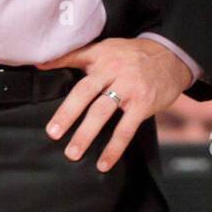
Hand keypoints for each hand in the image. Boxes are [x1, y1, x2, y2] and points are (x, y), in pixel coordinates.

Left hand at [41, 37, 193, 171]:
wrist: (171, 56)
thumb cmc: (132, 55)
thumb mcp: (106, 48)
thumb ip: (76, 55)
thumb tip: (41, 64)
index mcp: (101, 57)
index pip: (74, 62)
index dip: (56, 69)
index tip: (40, 75)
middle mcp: (113, 71)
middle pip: (86, 92)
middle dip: (68, 114)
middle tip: (53, 134)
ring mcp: (129, 88)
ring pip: (103, 112)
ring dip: (86, 134)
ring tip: (73, 153)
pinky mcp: (143, 104)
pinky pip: (126, 129)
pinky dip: (114, 148)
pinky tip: (103, 163)